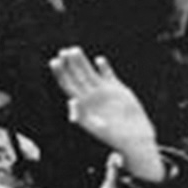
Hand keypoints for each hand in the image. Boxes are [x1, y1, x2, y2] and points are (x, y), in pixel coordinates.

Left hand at [49, 47, 161, 180]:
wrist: (133, 138)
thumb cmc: (113, 137)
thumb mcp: (94, 128)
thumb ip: (82, 116)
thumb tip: (70, 101)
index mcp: (82, 104)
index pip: (68, 85)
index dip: (60, 74)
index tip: (54, 62)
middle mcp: (91, 96)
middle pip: (77, 76)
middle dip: (69, 63)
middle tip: (63, 51)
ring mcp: (104, 92)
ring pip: (90, 73)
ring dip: (82, 61)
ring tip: (75, 49)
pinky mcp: (118, 90)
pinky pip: (108, 75)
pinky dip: (104, 68)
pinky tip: (99, 60)